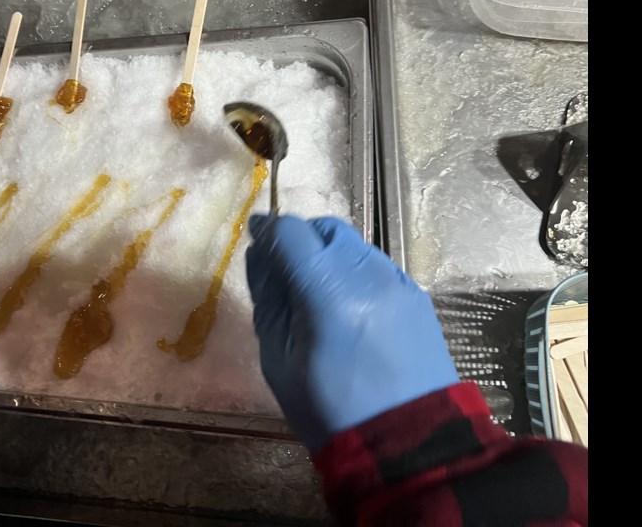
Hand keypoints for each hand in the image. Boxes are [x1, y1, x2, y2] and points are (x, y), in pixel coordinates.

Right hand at [246, 215, 458, 452]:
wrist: (409, 443)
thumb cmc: (330, 409)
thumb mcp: (279, 360)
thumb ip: (268, 299)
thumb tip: (262, 256)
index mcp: (328, 293)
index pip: (290, 232)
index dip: (267, 230)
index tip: (256, 240)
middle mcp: (368, 274)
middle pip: (325, 228)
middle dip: (300, 240)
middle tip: (286, 272)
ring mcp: (397, 282)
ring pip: (353, 244)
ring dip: (328, 255)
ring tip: (319, 295)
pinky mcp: (416, 296)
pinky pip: (376, 266)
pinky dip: (354, 272)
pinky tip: (349, 309)